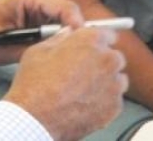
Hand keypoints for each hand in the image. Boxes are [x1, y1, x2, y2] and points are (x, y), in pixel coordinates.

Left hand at [0, 0, 84, 66]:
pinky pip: (59, 35)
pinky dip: (62, 47)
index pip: (65, 7)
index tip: (85, 46)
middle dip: (78, 37)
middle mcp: (43, 3)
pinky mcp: (42, 26)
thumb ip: (30, 48)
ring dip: (70, 43)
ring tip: (72, 62)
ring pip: (69, 28)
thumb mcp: (2, 43)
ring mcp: (43, 14)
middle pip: (72, 18)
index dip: (78, 25)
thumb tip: (57, 56)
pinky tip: (61, 62)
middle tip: (82, 59)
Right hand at [4, 26, 127, 140]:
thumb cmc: (35, 86)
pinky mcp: (115, 106)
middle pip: (114, 57)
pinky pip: (114, 100)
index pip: (108, 34)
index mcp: (91, 40)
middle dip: (102, 63)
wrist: (36, 118)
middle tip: (83, 73)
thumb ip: (60, 39)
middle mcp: (107, 59)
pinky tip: (85, 104)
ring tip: (83, 91)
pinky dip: (104, 102)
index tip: (95, 48)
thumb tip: (68, 35)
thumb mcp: (40, 51)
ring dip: (105, 82)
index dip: (99, 42)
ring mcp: (114, 84)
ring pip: (117, 79)